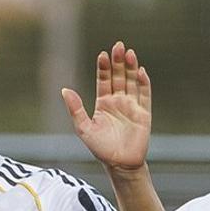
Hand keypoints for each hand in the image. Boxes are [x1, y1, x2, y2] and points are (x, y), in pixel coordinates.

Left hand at [62, 41, 151, 171]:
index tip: (103, 55)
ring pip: (132, 82)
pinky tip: (140, 71)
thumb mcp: (84, 128)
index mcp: (103, 104)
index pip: (103, 80)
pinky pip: (145, 94)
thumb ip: (75, 109)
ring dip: (131, 67)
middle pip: (119, 77)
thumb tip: (64, 90)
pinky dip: (143, 82)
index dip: (103, 68)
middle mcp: (118, 102)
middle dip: (118, 62)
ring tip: (129, 53)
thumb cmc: (101, 149)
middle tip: (118, 46)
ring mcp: (132, 106)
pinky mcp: (144, 113)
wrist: (120, 164)